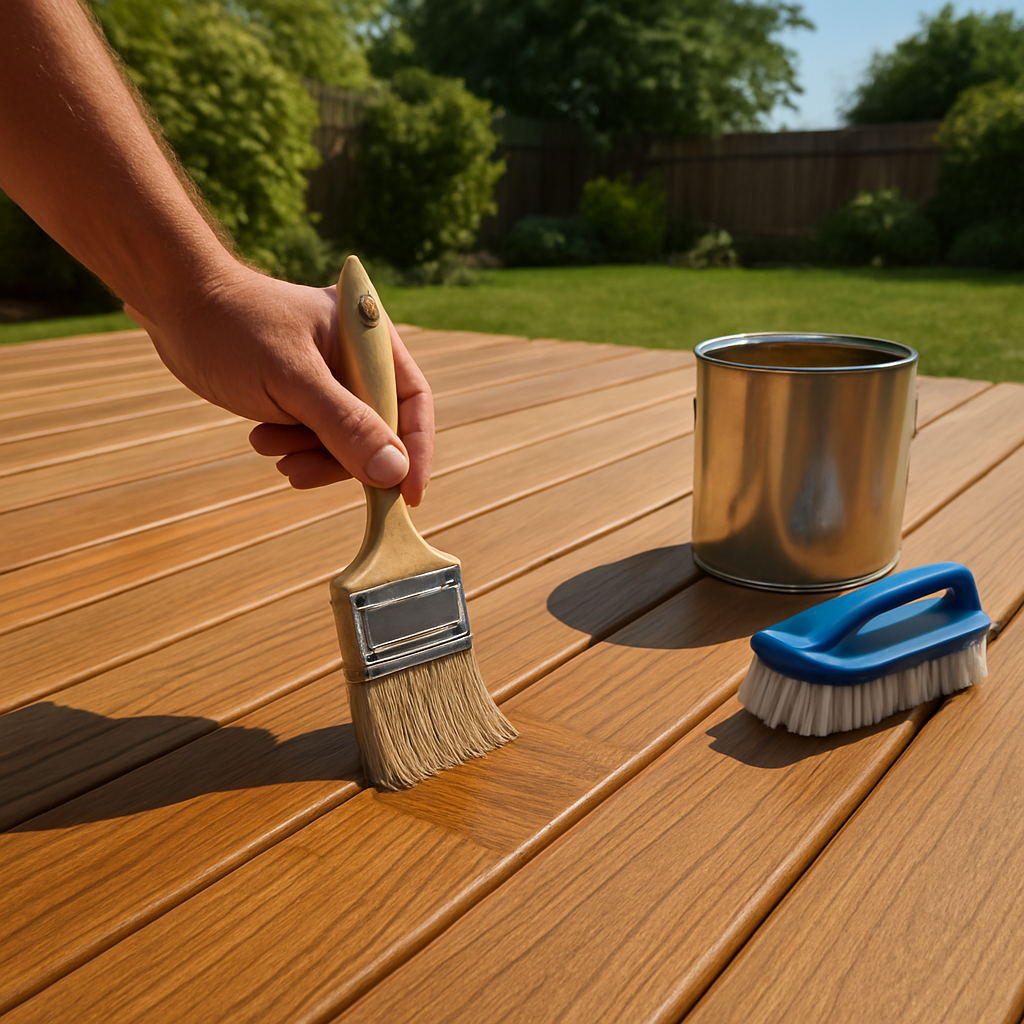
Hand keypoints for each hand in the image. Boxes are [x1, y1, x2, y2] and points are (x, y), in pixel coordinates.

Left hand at [126, 262, 433, 505]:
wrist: (174, 303)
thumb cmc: (233, 327)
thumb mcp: (293, 380)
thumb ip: (346, 425)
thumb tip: (394, 473)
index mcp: (368, 338)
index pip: (412, 401)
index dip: (415, 450)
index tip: (409, 496)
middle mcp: (356, 358)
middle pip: (379, 428)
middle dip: (342, 457)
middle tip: (301, 474)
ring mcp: (329, 376)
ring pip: (344, 438)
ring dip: (310, 453)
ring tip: (268, 445)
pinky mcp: (302, 392)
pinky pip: (317, 435)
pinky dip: (294, 446)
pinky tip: (263, 439)